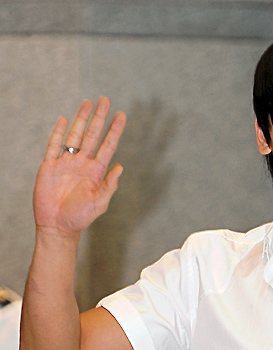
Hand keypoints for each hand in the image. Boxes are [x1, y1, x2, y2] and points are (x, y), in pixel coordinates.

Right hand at [33, 97, 125, 238]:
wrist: (58, 226)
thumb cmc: (81, 216)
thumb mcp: (100, 202)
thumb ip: (110, 185)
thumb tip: (121, 167)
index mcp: (96, 171)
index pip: (108, 145)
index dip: (115, 130)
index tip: (122, 115)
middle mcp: (82, 163)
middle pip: (92, 135)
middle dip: (99, 118)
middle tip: (105, 100)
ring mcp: (66, 163)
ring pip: (75, 135)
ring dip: (82, 119)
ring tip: (88, 102)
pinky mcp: (49, 166)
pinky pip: (54, 145)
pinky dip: (58, 132)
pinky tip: (65, 120)